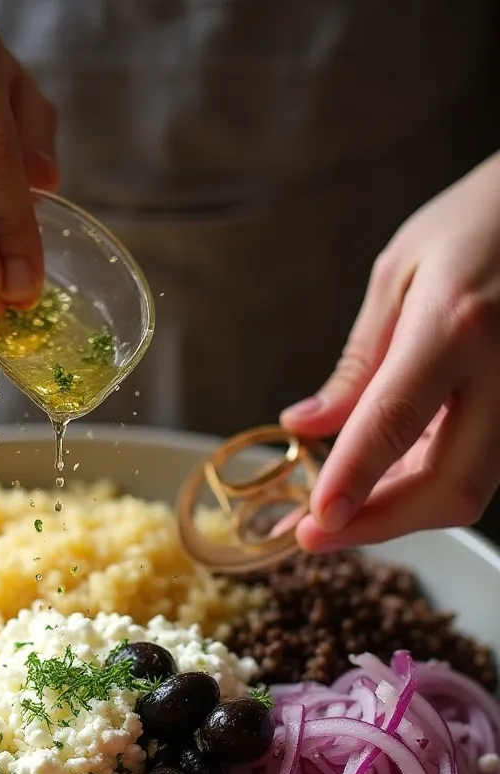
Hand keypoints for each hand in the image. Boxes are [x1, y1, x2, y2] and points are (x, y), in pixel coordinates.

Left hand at [281, 152, 499, 549]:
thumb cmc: (475, 227)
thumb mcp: (398, 275)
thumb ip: (358, 364)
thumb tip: (308, 427)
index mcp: (458, 324)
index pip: (396, 421)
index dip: (353, 480)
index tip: (314, 523)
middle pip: (450, 486)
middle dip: (378, 525)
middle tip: (314, 535)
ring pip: (468, 491)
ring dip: (397, 513)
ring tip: (337, 509)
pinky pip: (477, 469)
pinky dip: (424, 487)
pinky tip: (382, 481)